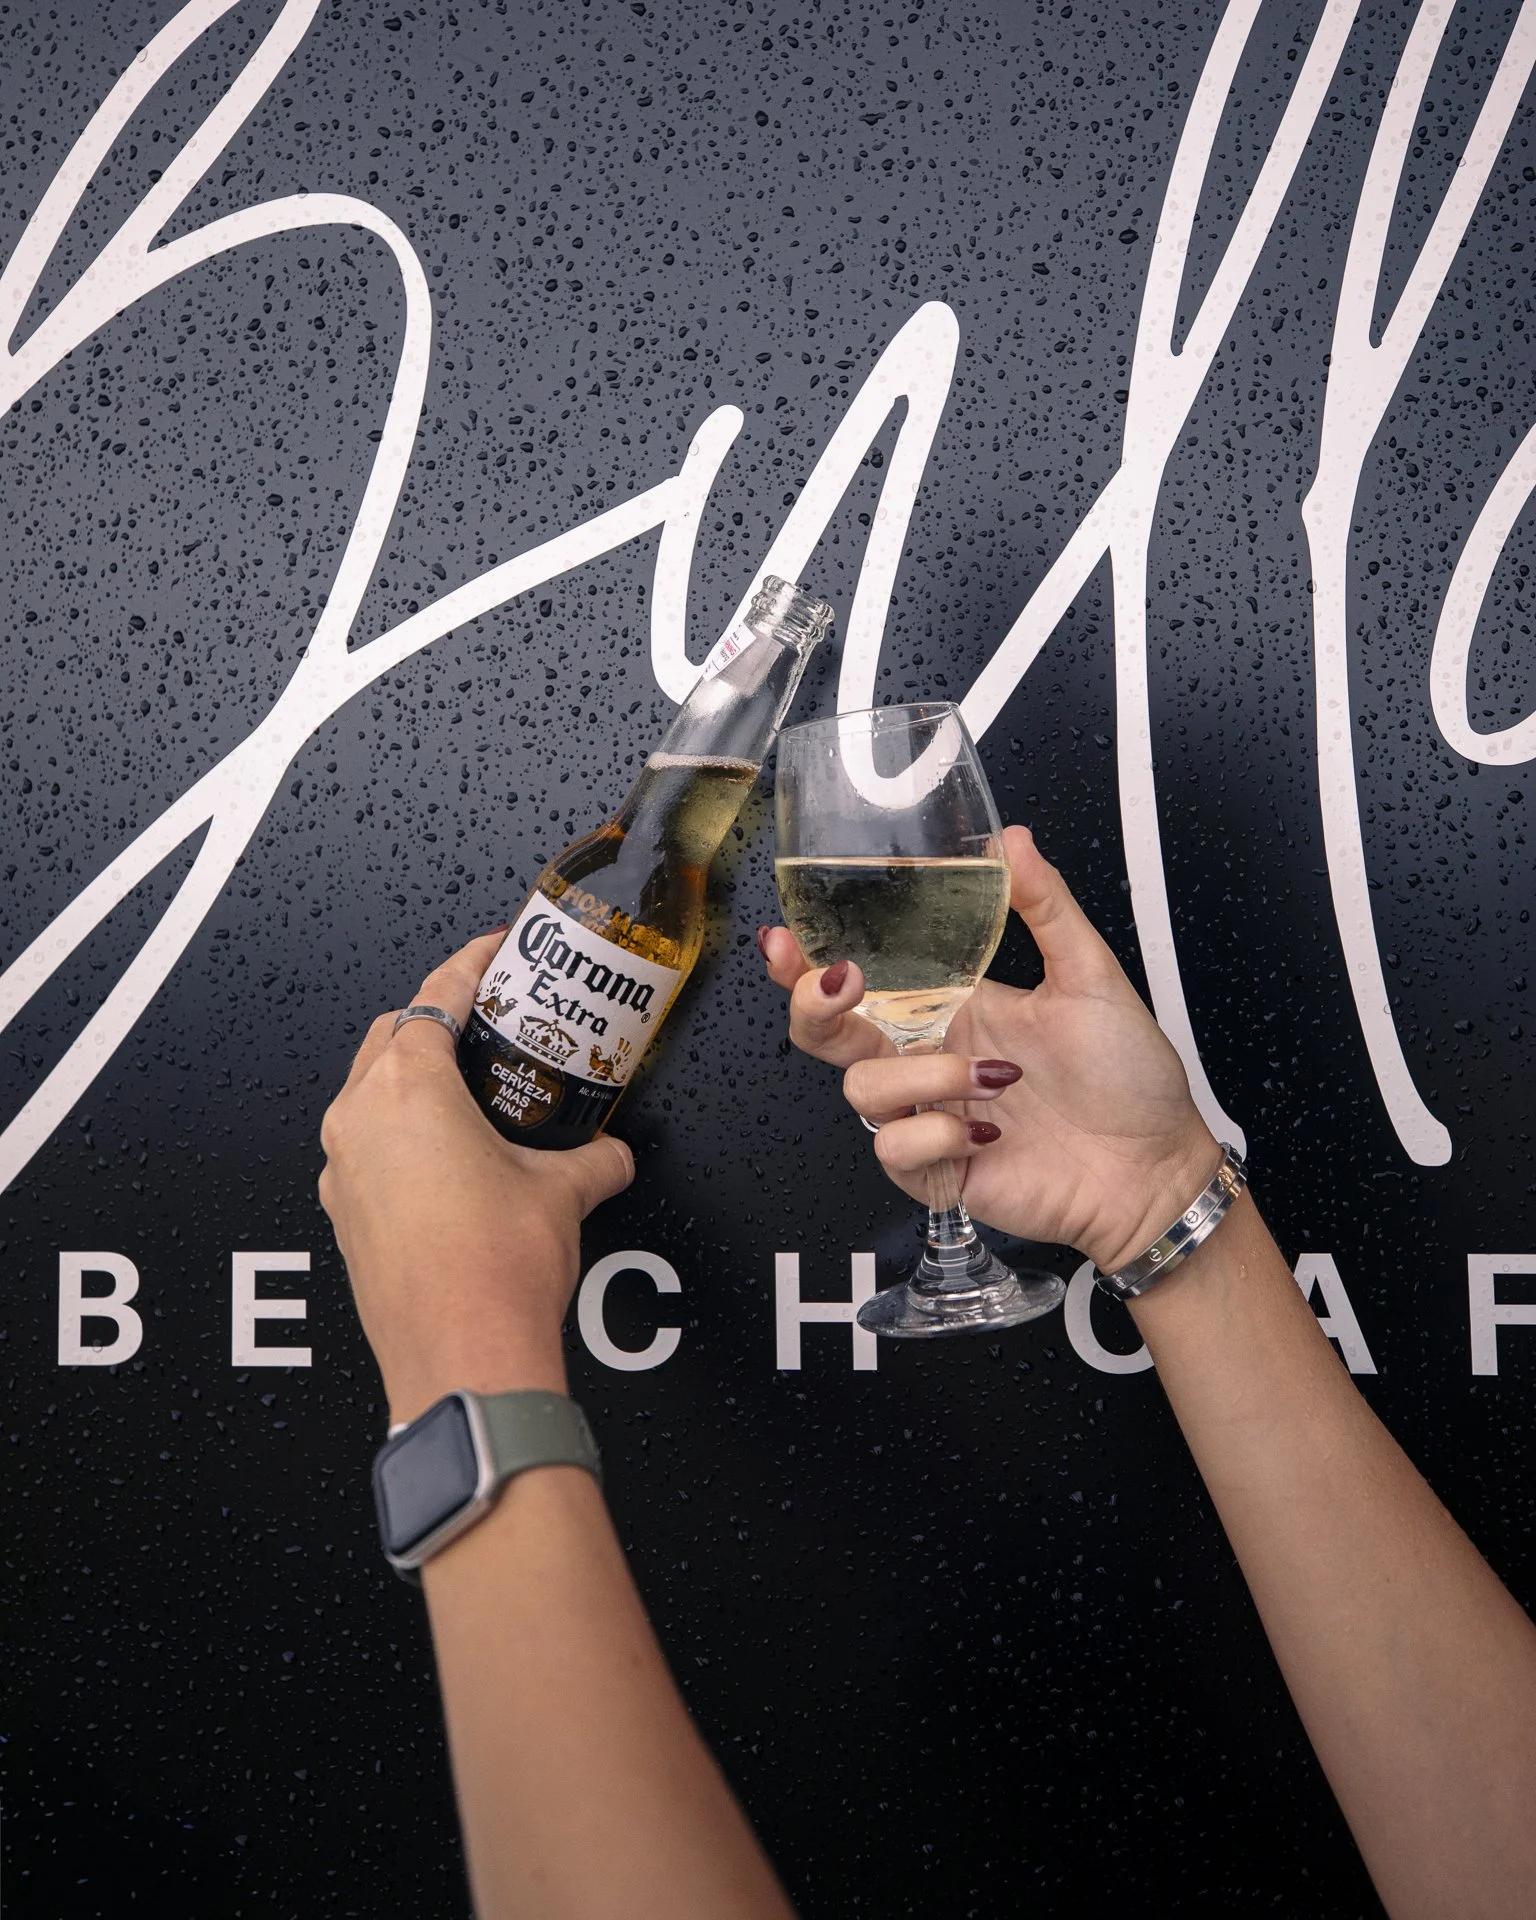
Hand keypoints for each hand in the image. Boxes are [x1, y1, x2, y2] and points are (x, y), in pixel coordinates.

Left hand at [319, 931, 634, 1422]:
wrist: (462, 1362)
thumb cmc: (493, 1275)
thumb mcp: (564, 1193)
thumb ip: (593, 1157)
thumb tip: (610, 1152)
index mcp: (407, 1091)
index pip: (438, 995)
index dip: (474, 963)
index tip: (497, 950)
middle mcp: (359, 1122)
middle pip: (393, 1034)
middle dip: (439, 1018)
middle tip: (492, 1019)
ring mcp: (343, 1172)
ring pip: (369, 1092)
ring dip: (415, 1078)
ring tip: (474, 1090)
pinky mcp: (345, 1216)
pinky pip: (367, 1148)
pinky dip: (402, 1133)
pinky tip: (451, 1157)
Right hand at [760, 825, 1218, 1272]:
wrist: (1155, 1167)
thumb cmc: (1128, 1077)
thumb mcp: (1090, 975)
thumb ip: (1046, 906)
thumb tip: (1010, 841)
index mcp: (951, 1008)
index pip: (859, 982)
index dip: (806, 963)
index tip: (786, 937)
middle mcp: (929, 1060)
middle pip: (826, 1037)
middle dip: (814, 1006)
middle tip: (845, 983)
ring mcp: (929, 1116)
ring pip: (863, 1092)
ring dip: (925, 1079)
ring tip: (996, 1079)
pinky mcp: (938, 1171)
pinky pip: (896, 1151)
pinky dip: (939, 1136)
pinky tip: (989, 1132)